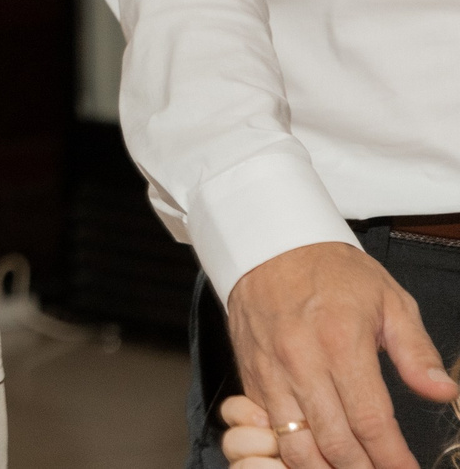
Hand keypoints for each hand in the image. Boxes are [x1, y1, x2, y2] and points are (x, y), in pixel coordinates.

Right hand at [227, 241, 458, 468]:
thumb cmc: (330, 271)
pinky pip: (268, 428)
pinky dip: (291, 452)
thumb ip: (416, 351)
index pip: (371, 420)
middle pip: (334, 442)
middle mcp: (300, 361)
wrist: (266, 244)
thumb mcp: (388, 299)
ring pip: (295, 444)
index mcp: (341, 341)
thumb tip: (442, 392)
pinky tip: (316, 459)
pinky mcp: (250, 376)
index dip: (393, 457)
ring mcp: (270, 371)